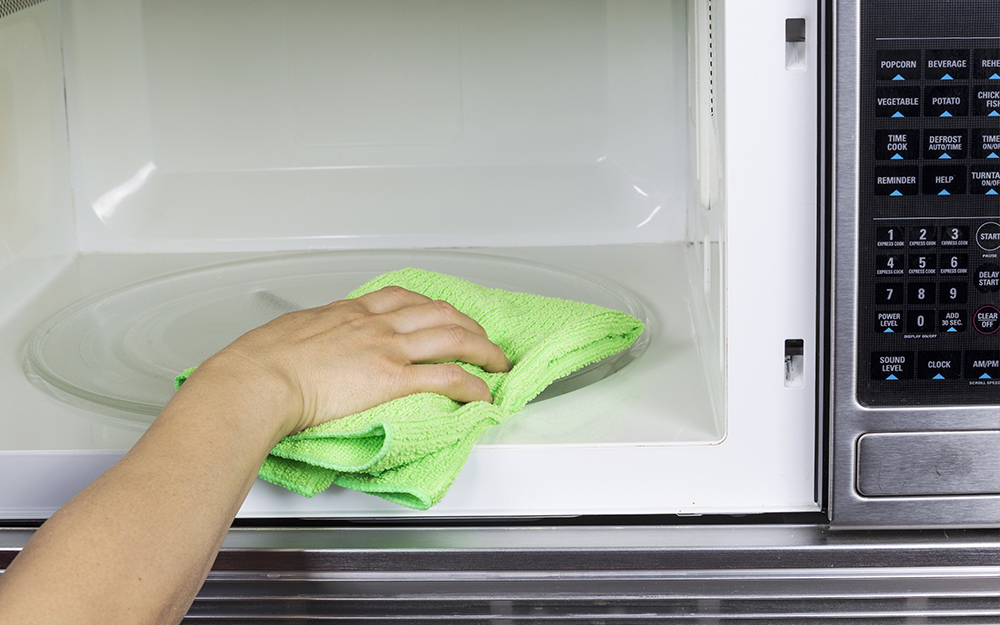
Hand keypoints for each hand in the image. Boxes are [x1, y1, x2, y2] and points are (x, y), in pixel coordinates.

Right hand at [180, 286, 511, 437]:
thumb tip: (309, 345)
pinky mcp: (392, 378)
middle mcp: (374, 324)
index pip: (402, 298)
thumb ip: (311, 336)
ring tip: (498, 363)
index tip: (442, 315)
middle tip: (482, 339)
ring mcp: (386, 348)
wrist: (256, 381)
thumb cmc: (259, 363)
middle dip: (469, 325)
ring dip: (483, 350)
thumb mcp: (289, 334)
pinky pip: (447, 376)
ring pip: (453, 337)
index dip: (430, 306)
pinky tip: (483, 393)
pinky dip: (473, 384)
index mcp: (348, 312)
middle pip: (438, 313)